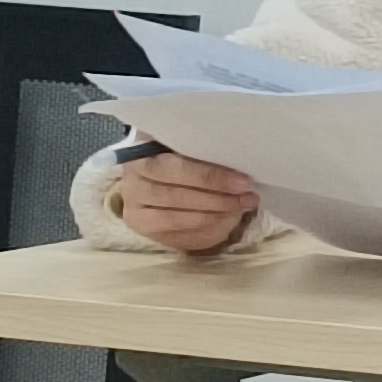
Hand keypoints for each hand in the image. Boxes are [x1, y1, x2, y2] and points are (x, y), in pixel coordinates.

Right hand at [112, 150, 258, 254]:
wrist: (150, 175)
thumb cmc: (171, 153)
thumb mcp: (179, 143)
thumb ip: (198, 148)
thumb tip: (236, 158)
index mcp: (138, 159)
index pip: (175, 170)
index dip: (210, 177)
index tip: (243, 181)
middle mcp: (133, 188)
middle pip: (179, 198)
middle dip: (218, 199)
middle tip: (248, 197)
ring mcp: (137, 214)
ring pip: (181, 220)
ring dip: (217, 216)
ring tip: (243, 207)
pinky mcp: (148, 234)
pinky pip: (182, 238)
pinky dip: (209, 231)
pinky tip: (230, 221)